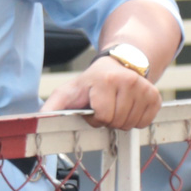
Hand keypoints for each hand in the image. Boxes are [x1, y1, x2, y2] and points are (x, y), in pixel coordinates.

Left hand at [42, 54, 161, 129]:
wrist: (119, 65)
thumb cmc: (90, 84)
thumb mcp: (68, 92)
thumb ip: (52, 107)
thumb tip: (34, 122)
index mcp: (106, 80)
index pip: (103, 117)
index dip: (96, 118)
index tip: (94, 106)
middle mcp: (129, 81)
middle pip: (118, 122)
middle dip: (109, 120)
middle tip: (106, 106)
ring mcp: (145, 88)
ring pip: (132, 124)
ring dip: (121, 120)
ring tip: (117, 104)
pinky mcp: (155, 96)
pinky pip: (145, 122)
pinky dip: (136, 119)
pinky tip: (129, 105)